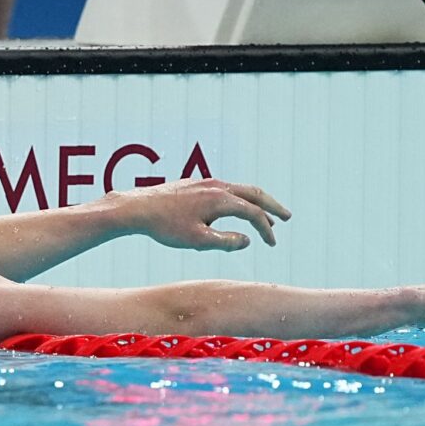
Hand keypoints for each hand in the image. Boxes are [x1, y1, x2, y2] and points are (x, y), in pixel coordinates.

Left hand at [108, 178, 291, 251]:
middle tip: (287, 217)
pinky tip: (235, 209)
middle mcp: (217, 186)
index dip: (266, 229)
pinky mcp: (196, 184)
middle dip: (272, 206)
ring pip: (239, 190)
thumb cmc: (165, 227)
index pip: (253, 214)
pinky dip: (238, 199)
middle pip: (254, 193)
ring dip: (255, 203)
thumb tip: (247, 241)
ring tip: (263, 218)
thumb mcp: (197, 241)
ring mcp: (206, 182)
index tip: (272, 243)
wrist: (137, 208)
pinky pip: (226, 189)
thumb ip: (226, 242)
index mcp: (221, 200)